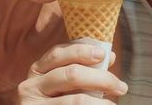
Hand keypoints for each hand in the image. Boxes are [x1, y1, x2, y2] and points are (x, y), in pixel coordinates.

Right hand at [12, 43, 127, 103]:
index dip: (82, 51)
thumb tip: (109, 56)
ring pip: (76, 100)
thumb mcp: (60, 85)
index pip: (58, 54)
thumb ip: (80, 70)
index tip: (103, 54)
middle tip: (121, 86)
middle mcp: (30, 86)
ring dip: (100, 102)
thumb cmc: (53, 101)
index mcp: (37, 71)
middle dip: (101, 78)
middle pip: (71, 74)